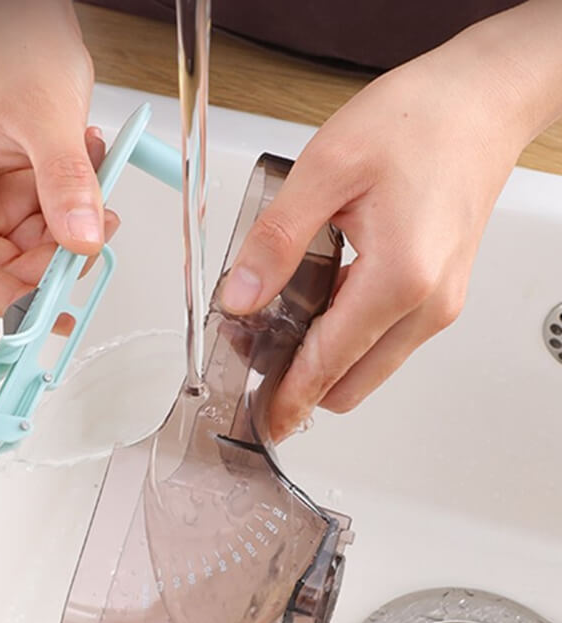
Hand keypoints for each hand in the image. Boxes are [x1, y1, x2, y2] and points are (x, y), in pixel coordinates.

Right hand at [0, 0, 117, 315]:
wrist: (29, 17)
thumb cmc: (15, 47)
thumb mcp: (47, 118)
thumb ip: (65, 183)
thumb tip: (81, 242)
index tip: (43, 310)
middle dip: (48, 267)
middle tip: (87, 249)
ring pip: (30, 250)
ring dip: (70, 238)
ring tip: (96, 201)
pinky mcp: (19, 188)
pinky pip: (49, 224)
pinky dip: (76, 214)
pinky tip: (90, 180)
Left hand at [221, 0, 561, 440]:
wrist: (481, 101)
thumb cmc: (418, 121)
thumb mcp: (325, 169)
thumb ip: (276, 241)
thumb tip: (241, 299)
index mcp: (399, 278)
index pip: (328, 364)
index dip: (289, 399)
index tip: (265, 423)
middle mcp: (427, 305)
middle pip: (351, 385)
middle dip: (301, 382)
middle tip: (254, 352)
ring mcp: (439, 305)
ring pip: (369, 368)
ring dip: (325, 361)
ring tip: (279, 322)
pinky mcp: (439, 295)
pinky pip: (385, 341)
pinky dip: (347, 339)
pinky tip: (317, 302)